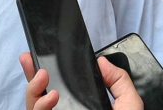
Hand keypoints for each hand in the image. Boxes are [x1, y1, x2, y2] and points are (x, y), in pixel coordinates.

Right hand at [20, 53, 142, 109]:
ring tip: (44, 77)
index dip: (50, 74)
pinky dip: (39, 107)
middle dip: (33, 77)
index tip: (43, 57)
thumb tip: (102, 62)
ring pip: (33, 109)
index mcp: (82, 109)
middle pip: (41, 96)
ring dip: (34, 90)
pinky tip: (51, 98)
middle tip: (35, 62)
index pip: (61, 88)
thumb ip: (119, 80)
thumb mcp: (129, 104)